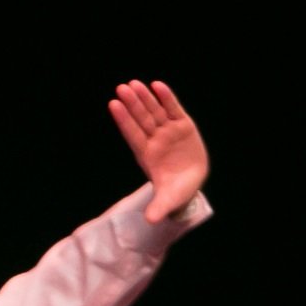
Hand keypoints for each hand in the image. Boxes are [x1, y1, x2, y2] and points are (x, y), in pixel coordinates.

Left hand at [109, 80, 208, 222]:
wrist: (192, 182)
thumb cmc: (176, 191)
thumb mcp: (169, 201)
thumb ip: (159, 207)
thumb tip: (151, 221)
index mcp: (147, 155)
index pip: (133, 135)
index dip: (124, 121)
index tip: (114, 105)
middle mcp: (155, 139)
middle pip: (141, 119)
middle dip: (132, 105)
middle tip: (122, 89)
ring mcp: (167, 130)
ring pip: (154, 111)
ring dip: (145, 98)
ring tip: (135, 84)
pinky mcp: (182, 124)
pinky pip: (173, 109)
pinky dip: (166, 97)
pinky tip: (158, 86)